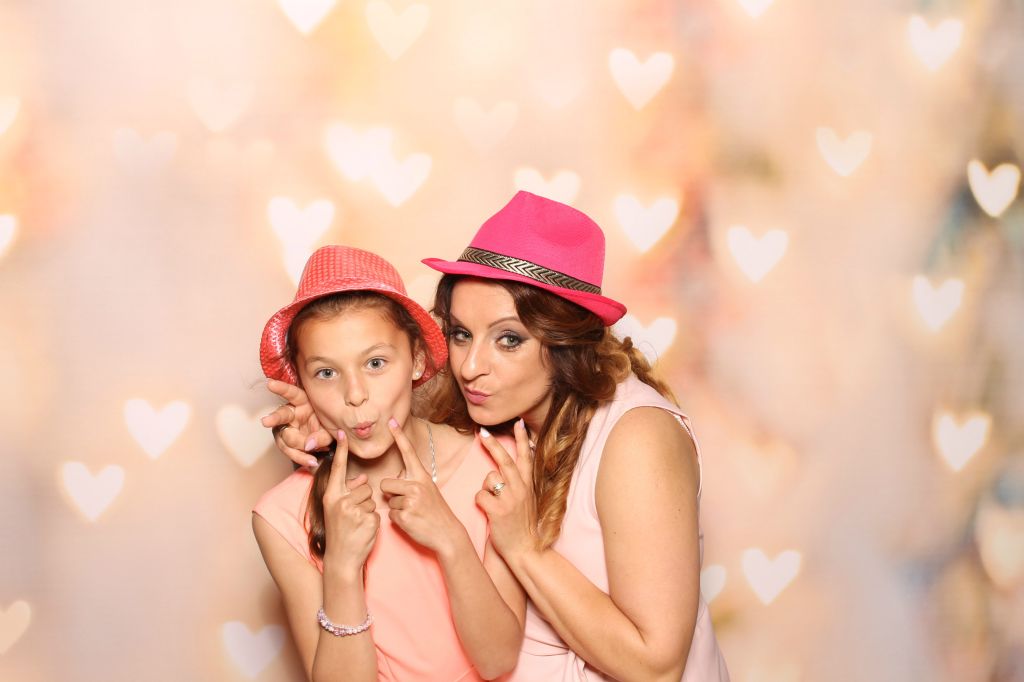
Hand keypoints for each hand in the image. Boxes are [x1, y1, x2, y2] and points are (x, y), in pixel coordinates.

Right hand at [261, 378, 332, 468]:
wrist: (329, 439)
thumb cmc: (327, 426)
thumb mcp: (330, 429)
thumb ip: (320, 436)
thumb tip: (308, 445)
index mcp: (303, 402)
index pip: (291, 393)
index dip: (281, 388)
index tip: (270, 384)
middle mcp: (291, 413)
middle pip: (281, 415)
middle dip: (273, 418)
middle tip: (266, 421)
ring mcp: (286, 428)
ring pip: (284, 438)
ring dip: (295, 449)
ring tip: (310, 459)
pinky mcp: (286, 442)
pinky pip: (289, 450)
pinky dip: (300, 457)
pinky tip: (310, 461)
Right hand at [322, 431, 379, 574]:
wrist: (342, 559)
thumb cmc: (341, 533)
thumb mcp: (338, 510)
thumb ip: (348, 492)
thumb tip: (361, 478)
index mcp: (331, 496)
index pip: (337, 469)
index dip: (340, 451)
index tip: (341, 433)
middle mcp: (340, 501)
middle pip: (364, 487)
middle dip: (363, 500)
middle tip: (353, 518)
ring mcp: (354, 511)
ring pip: (372, 499)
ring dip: (369, 510)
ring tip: (358, 524)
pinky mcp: (367, 520)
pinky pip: (377, 512)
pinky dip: (374, 521)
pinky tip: (364, 531)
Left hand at [380, 418, 465, 556]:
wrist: (448, 534)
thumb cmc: (435, 512)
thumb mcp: (428, 491)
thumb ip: (411, 482)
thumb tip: (392, 482)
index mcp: (422, 476)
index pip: (408, 452)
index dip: (398, 436)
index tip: (390, 421)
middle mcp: (416, 485)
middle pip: (385, 483)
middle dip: (390, 494)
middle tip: (406, 502)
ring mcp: (410, 501)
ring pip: (388, 501)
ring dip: (396, 508)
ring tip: (412, 513)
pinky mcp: (405, 516)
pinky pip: (390, 515)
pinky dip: (398, 520)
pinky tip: (411, 521)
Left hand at [476, 420, 538, 561]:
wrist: (525, 549)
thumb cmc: (521, 525)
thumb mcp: (526, 500)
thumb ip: (518, 483)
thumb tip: (505, 467)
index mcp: (528, 485)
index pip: (525, 457)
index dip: (521, 439)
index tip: (518, 423)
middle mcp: (521, 489)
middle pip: (505, 460)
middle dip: (493, 444)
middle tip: (482, 432)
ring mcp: (511, 499)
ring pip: (489, 478)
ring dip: (485, 488)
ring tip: (493, 503)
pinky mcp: (499, 511)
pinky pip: (480, 496)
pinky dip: (480, 503)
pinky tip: (489, 514)